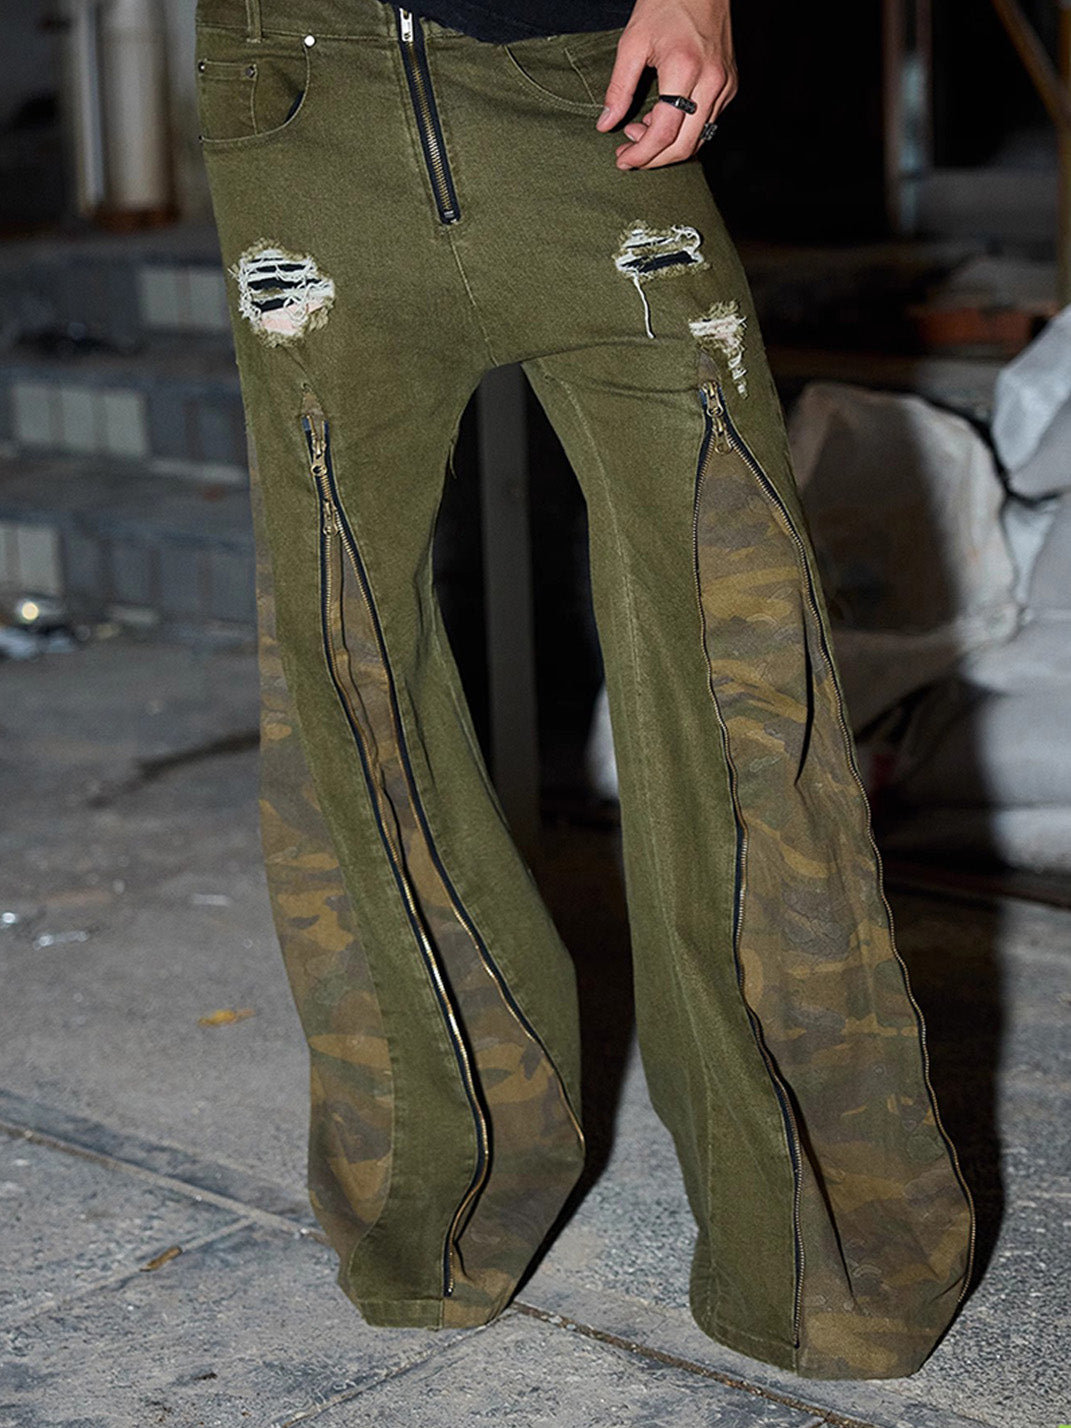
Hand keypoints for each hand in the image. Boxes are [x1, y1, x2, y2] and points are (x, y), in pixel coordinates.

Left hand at [595, 0, 736, 169]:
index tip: (622, 159)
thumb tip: (605, 125)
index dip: (641, 154)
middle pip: (684, 146)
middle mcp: (711, 81)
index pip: (664, 132)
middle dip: (654, 159)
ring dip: (667, 147)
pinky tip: (660, 118)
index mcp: (685, 68)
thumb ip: (619, 88)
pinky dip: (683, 132)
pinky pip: (706, 124)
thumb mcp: (632, 42)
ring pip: (698, 140)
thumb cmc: (665, 4)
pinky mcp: (730, 86)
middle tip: (628, 152)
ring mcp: (725, 85)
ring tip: (639, 129)